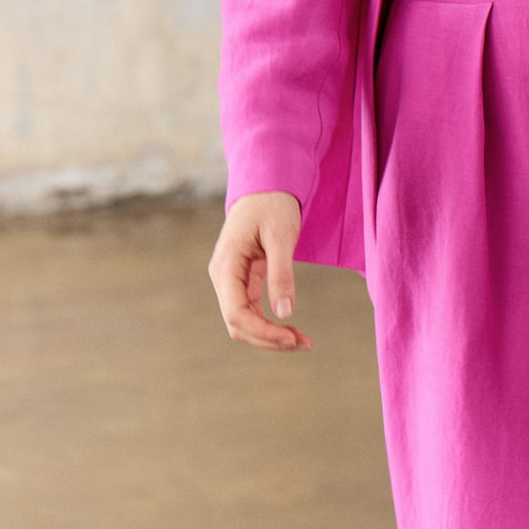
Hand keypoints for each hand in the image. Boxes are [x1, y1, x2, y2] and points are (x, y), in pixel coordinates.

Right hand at [207, 192, 312, 352]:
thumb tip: (285, 313)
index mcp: (226, 266)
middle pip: (239, 324)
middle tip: (305, 343)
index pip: (237, 313)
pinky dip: (271, 323)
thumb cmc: (273, 204)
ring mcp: (231, 280)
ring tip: (303, 341)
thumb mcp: (281, 236)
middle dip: (269, 339)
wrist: (267, 185)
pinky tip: (292, 329)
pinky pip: (253, 311)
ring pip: (245, 321)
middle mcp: (223, 277)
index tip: (293, 338)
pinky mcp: (244, 280)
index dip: (264, 332)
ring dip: (271, 336)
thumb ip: (281, 274)